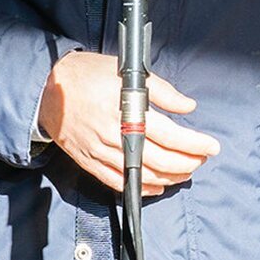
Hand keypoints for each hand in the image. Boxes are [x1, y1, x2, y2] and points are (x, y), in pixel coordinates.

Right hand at [37, 51, 219, 195]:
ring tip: (187, 171)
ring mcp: (102, 152)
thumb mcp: (127, 73)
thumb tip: (188, 106)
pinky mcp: (91, 162)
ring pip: (143, 174)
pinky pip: (119, 183)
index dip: (194, 144)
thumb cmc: (87, 75)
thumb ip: (161, 91)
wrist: (48, 89)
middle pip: (161, 159)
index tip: (212, 146)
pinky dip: (142, 187)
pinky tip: (158, 186)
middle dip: (187, 163)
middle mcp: (115, 136)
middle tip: (203, 159)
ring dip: (170, 176)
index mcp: (126, 111)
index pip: (170, 134)